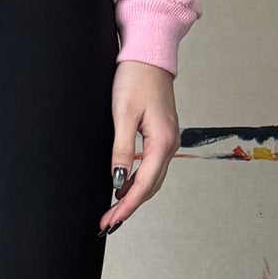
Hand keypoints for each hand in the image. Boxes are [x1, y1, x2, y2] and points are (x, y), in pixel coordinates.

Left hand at [101, 60, 179, 233]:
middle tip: (107, 223)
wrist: (149, 55)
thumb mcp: (123, 114)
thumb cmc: (135, 78)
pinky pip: (152, 167)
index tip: (110, 222)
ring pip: (152, 179)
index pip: (144, 184)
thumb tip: (117, 180)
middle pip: (150, 187)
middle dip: (128, 207)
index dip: (126, 206)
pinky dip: (137, 181)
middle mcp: (170, 145)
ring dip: (133, 196)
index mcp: (162, 141)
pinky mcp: (162, 136)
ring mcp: (168, 141)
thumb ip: (122, 149)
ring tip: (112, 211)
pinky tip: (122, 186)